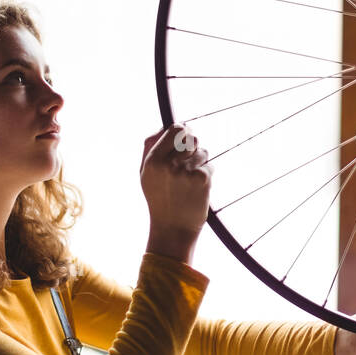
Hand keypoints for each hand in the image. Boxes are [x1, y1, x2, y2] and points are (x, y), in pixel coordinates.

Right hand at [141, 124, 211, 256]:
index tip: (185, 138)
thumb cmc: (159, 198)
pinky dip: (206, 174)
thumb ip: (151, 147)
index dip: (183, 132)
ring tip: (189, 180)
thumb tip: (165, 126)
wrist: (172, 228)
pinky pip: (209, 165)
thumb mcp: (146, 173)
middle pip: (192, 138)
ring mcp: (186, 172)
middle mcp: (168, 164)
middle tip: (187, 162)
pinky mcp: (202, 179)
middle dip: (193, 147)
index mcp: (153, 160)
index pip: (175, 129)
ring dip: (200, 162)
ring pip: (202, 152)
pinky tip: (196, 188)